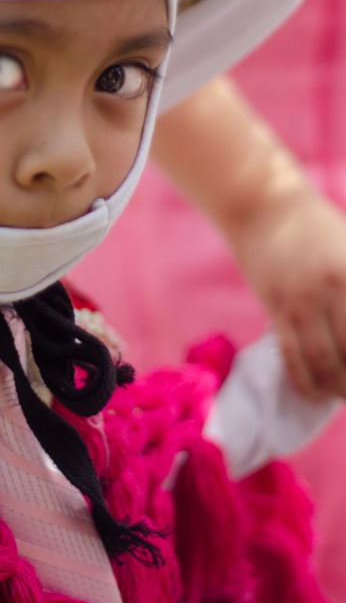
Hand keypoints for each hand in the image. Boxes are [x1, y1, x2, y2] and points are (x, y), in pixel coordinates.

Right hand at [229, 188, 345, 399]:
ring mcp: (303, 300)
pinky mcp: (276, 307)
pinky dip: (305, 382)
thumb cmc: (316, 225)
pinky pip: (292, 356)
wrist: (263, 206)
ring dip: (337, 388)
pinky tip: (315, 394)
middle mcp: (334, 289)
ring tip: (342, 396)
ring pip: (325, 361)